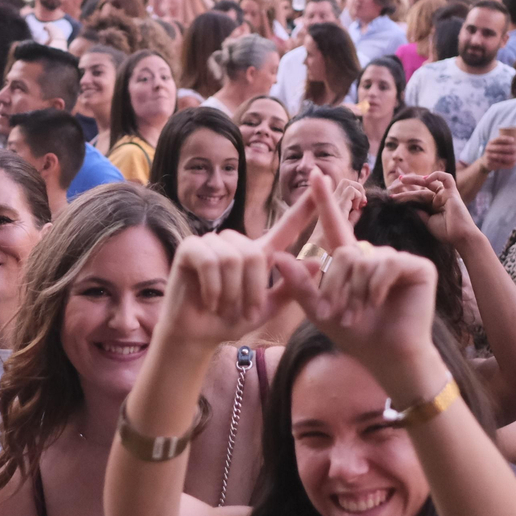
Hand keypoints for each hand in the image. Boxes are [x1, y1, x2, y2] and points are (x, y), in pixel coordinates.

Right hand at [157, 195, 312, 349]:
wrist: (196, 336)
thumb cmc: (229, 321)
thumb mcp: (266, 308)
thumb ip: (290, 287)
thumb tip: (318, 262)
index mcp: (258, 253)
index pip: (287, 226)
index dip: (305, 207)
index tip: (326, 179)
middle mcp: (235, 242)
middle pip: (255, 254)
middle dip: (251, 290)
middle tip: (242, 312)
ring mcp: (211, 242)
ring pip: (234, 259)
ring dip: (232, 293)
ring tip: (224, 308)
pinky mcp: (189, 248)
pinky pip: (211, 262)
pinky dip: (214, 288)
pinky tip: (210, 302)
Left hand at [284, 173, 445, 399]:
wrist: (387, 357)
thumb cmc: (355, 335)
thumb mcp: (319, 311)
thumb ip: (299, 286)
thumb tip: (279, 258)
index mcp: (351, 261)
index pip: (334, 225)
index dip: (324, 201)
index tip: (315, 174)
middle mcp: (374, 254)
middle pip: (344, 253)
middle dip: (336, 286)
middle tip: (337, 314)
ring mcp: (397, 258)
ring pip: (363, 261)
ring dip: (355, 293)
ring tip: (357, 314)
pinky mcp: (418, 266)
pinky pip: (387, 265)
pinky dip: (376, 287)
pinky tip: (379, 302)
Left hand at [393, 171, 478, 247]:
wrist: (460, 237)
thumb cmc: (446, 232)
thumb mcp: (427, 222)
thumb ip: (419, 212)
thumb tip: (408, 204)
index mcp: (432, 206)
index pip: (417, 197)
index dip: (404, 196)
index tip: (391, 197)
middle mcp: (439, 198)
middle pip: (421, 187)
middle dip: (408, 184)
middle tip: (395, 183)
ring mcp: (445, 194)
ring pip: (429, 182)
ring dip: (416, 179)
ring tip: (403, 179)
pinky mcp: (452, 192)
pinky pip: (446, 178)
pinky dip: (437, 175)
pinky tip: (426, 179)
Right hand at [483, 131, 515, 173]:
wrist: (485, 162)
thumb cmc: (495, 151)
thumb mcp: (498, 145)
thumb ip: (508, 142)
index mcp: (491, 142)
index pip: (498, 139)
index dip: (506, 139)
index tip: (513, 140)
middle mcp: (488, 148)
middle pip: (500, 148)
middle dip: (510, 148)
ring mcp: (488, 156)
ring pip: (501, 157)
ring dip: (510, 157)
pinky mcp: (490, 164)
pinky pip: (500, 164)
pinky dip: (508, 164)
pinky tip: (514, 163)